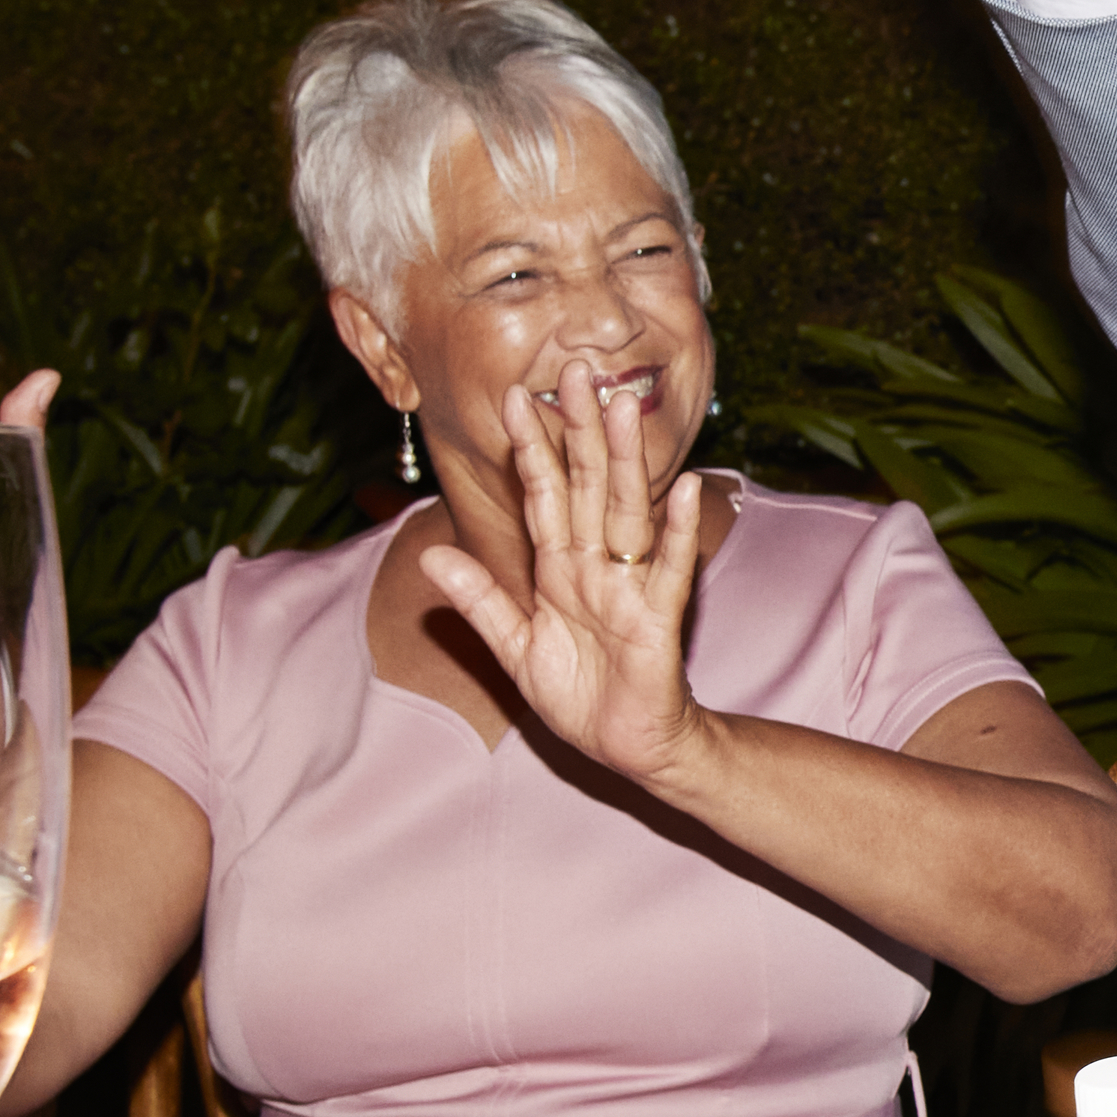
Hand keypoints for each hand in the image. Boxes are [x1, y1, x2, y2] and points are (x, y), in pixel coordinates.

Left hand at [415, 376, 712, 793]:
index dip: (529, 449)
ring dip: (625, 460)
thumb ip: (480, 600)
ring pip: (625, 512)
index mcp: (558, 569)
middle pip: (586, 486)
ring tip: (623, 407)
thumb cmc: (579, 696)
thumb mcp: (515, 648)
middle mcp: (595, 567)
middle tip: (575, 370)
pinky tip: (685, 490)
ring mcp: (629, 588)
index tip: (514, 396)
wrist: (626, 747)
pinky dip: (678, 532)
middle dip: (579, 429)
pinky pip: (669, 570)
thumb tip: (431, 555)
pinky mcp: (658, 620)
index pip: (542, 497)